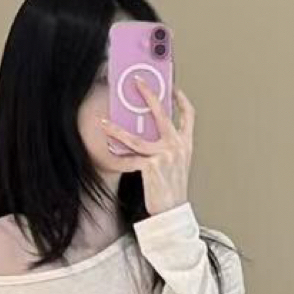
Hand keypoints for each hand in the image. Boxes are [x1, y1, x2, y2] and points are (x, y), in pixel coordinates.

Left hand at [105, 75, 194, 215]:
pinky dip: (116, 154)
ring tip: (104, 121)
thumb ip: (168, 147)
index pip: (188, 116)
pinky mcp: (151, 166)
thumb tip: (151, 133)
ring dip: (117, 129)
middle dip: (149, 94)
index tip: (173, 88)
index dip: (181, 100)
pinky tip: (105, 149)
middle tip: (138, 82)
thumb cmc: (172, 189)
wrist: (172, 211)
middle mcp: (177, 147)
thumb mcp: (177, 165)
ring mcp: (164, 155)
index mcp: (186, 145)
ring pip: (136, 137)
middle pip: (162, 113)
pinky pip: (129, 156)